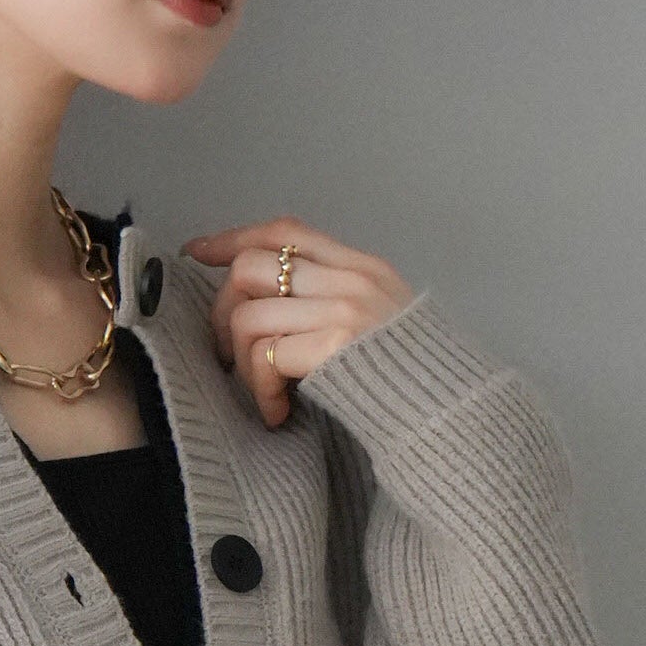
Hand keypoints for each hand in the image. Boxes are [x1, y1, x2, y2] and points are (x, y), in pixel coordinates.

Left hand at [179, 219, 414, 428]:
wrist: (447, 414)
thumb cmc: (411, 378)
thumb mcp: (381, 317)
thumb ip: (333, 297)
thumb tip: (266, 295)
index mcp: (361, 267)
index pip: (284, 232)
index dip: (233, 238)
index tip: (197, 252)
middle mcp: (351, 280)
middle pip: (252, 268)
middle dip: (223, 312)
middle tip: (229, 352)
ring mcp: (343, 310)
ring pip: (248, 316)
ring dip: (241, 362)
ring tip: (264, 392)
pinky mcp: (334, 347)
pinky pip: (264, 359)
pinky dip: (261, 392)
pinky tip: (279, 412)